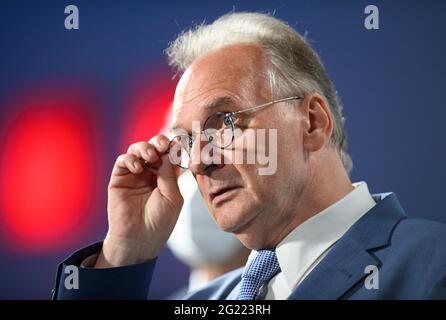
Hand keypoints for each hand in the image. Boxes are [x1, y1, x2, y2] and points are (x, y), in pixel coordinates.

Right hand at [95, 135, 182, 267]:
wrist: (139, 240)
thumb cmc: (159, 222)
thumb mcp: (172, 197)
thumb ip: (169, 174)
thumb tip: (169, 151)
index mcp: (167, 176)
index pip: (170, 155)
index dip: (173, 147)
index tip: (178, 144)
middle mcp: (151, 172)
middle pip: (155, 148)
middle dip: (159, 142)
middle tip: (163, 145)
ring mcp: (135, 174)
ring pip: (138, 150)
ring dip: (145, 147)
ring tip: (150, 155)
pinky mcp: (119, 178)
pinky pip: (123, 161)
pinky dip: (130, 159)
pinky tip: (138, 168)